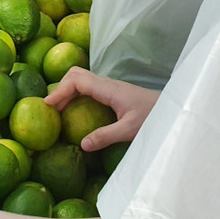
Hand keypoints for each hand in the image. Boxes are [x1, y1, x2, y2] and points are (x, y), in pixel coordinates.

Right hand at [44, 67, 158, 150]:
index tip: (48, 105)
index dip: (60, 90)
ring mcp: (110, 86)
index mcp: (109, 89)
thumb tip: (82, 145)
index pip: (77, 81)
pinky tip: (75, 109)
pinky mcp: (113, 91)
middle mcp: (107, 83)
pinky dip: (76, 93)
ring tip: (58, 109)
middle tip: (51, 107)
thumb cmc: (153, 118)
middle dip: (60, 86)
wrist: (172, 110)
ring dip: (67, 89)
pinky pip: (89, 86)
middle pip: (76, 74)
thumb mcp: (129, 131)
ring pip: (82, 78)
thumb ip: (106, 136)